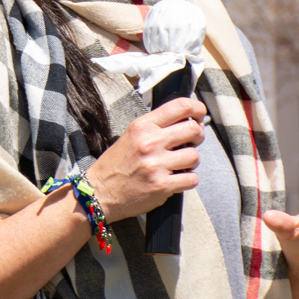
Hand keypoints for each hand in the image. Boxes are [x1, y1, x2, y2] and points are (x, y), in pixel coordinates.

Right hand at [84, 97, 207, 220]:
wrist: (98, 192)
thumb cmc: (115, 165)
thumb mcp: (131, 136)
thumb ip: (155, 127)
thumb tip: (185, 121)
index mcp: (142, 126)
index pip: (180, 106)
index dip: (197, 109)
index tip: (199, 115)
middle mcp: (150, 142)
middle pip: (193, 129)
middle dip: (198, 136)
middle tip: (192, 142)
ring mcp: (156, 164)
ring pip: (194, 156)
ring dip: (191, 162)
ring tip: (178, 165)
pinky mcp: (162, 185)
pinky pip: (191, 179)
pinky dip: (187, 180)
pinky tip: (176, 179)